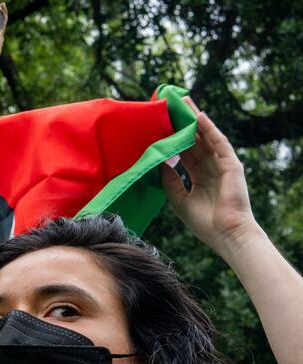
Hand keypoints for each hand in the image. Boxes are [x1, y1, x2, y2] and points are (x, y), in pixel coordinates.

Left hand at [161, 97, 263, 255]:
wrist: (226, 233)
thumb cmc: (204, 222)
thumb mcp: (179, 199)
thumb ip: (170, 180)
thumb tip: (159, 162)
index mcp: (200, 177)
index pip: (185, 152)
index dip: (173, 139)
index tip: (159, 126)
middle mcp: (211, 167)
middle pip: (195, 140)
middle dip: (182, 123)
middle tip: (169, 105)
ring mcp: (222, 164)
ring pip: (206, 136)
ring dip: (195, 119)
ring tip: (183, 102)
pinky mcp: (231, 164)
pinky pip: (219, 142)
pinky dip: (209, 129)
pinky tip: (198, 117)